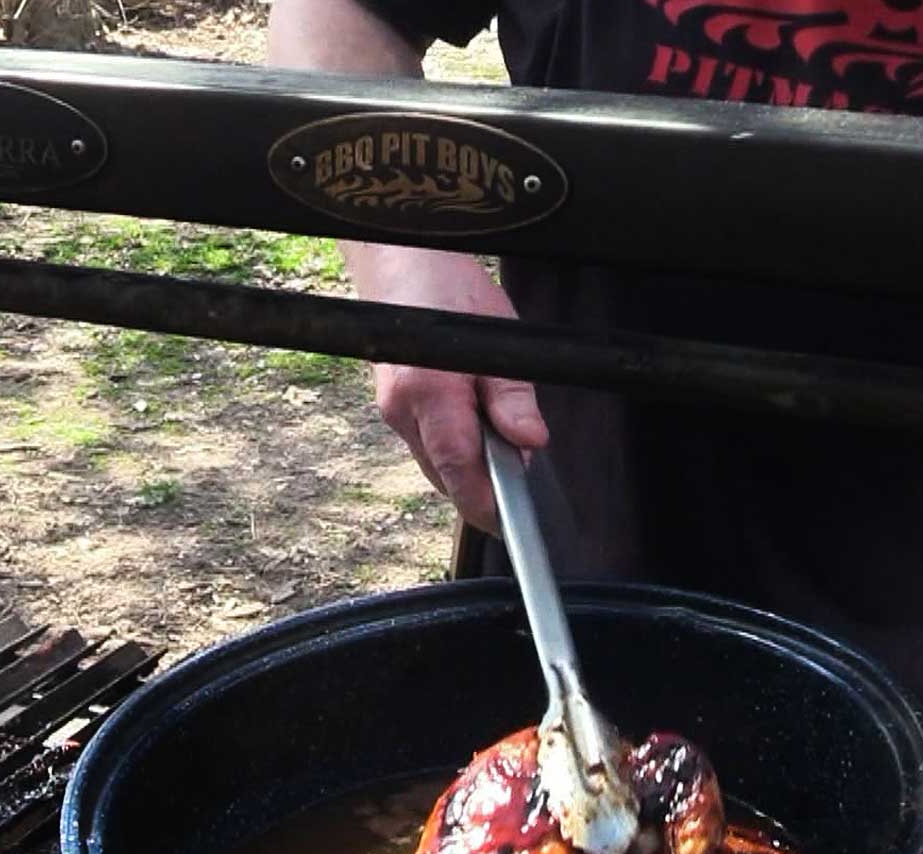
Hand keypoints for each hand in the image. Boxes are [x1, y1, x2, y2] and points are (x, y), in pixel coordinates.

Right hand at [340, 243, 549, 535]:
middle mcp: (402, 411)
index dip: (484, 503)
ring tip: (503, 437)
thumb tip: (529, 443)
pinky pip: (429, 443)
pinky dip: (456, 446)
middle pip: (447, 474)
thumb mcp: (497, 337)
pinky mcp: (394, 407)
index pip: (458, 468)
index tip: (509, 524)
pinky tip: (476, 424)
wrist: (397, 261)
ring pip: (437, 462)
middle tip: (522, 468)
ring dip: (470, 464)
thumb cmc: (445, 290)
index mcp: (428, 393)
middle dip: (484, 484)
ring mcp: (393, 412)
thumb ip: (512, 395)